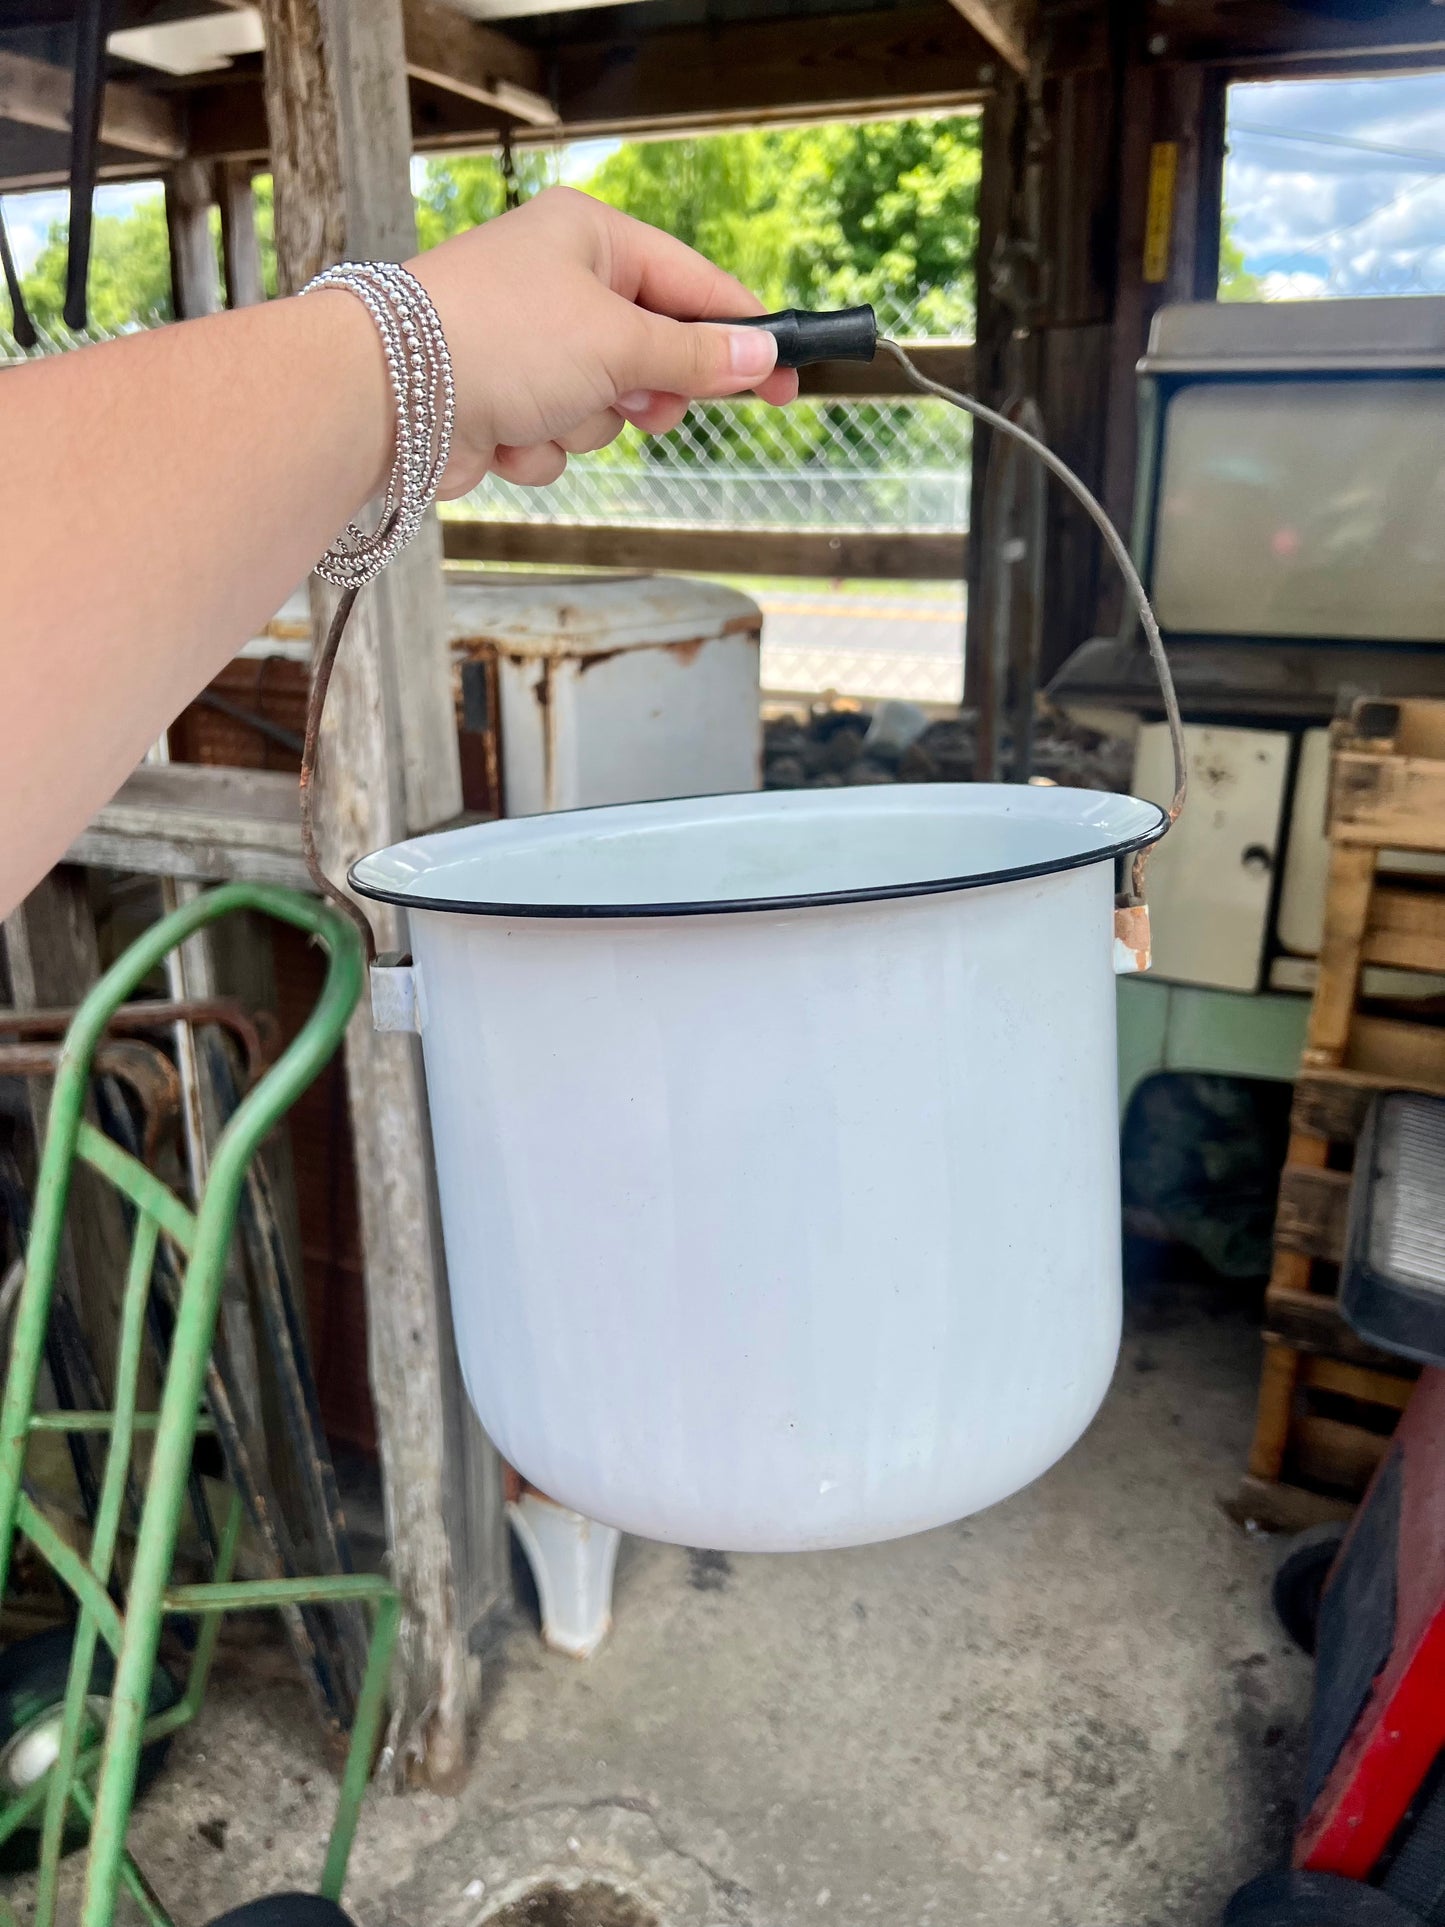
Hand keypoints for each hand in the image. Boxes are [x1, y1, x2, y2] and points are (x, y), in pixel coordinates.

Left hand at [406, 187, 798, 495]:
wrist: (388, 395)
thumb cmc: (500, 339)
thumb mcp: (618, 344)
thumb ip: (694, 358)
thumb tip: (761, 356)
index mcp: (589, 238)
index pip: (692, 283)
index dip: (743, 334)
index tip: (788, 380)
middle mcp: (558, 284)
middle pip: (651, 353)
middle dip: (643, 394)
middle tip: (642, 409)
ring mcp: (528, 347)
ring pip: (604, 410)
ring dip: (583, 426)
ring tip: (545, 413)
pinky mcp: (501, 402)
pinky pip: (557, 439)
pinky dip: (537, 449)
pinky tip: (501, 436)